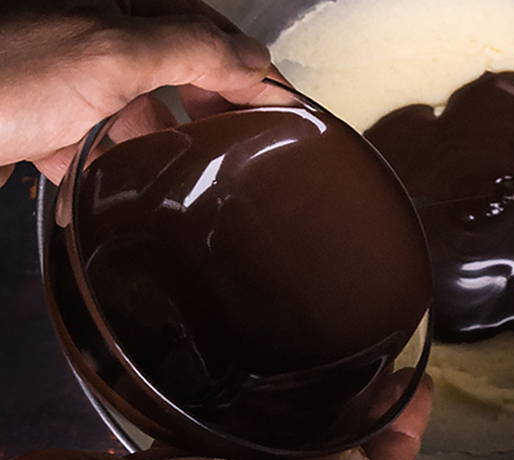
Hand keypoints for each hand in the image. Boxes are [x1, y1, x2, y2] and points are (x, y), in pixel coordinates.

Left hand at [0, 0, 272, 183]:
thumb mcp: (111, 55)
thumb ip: (191, 50)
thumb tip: (253, 58)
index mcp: (117, 5)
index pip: (206, 31)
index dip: (250, 68)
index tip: (287, 107)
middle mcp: (95, 37)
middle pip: (178, 73)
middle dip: (212, 110)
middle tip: (249, 144)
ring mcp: (67, 81)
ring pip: (137, 116)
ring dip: (161, 150)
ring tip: (193, 180)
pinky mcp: (42, 124)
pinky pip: (91, 152)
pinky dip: (108, 178)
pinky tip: (120, 200)